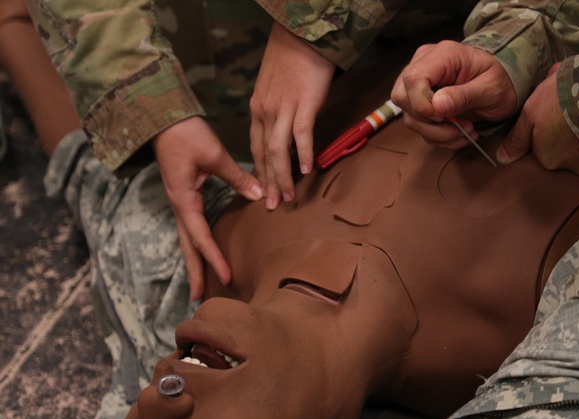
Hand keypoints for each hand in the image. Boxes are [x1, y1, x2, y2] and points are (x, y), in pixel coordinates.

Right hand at [152, 117, 261, 299]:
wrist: (162, 117)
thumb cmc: (186, 133)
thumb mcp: (213, 154)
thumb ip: (237, 177)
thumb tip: (259, 196)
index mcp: (184, 200)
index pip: (201, 237)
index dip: (214, 259)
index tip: (227, 277)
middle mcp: (180, 205)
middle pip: (188, 246)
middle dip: (194, 272)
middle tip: (200, 298)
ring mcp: (181, 202)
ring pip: (188, 239)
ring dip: (195, 261)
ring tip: (201, 284)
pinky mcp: (185, 197)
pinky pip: (192, 227)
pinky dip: (198, 244)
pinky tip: (205, 253)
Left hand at [249, 22, 334, 208]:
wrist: (302, 36)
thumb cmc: (293, 60)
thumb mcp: (276, 88)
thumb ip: (278, 109)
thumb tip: (287, 128)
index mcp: (258, 109)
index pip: (255, 148)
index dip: (259, 173)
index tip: (263, 191)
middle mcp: (265, 111)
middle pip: (263, 155)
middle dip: (267, 183)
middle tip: (272, 205)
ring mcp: (283, 108)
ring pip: (278, 151)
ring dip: (282, 177)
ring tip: (287, 197)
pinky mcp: (302, 104)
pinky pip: (300, 135)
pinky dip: (302, 154)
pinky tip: (306, 170)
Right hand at [391, 40, 517, 148]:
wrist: (502, 84)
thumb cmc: (500, 80)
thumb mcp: (490, 88)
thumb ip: (464, 96)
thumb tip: (437, 106)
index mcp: (442, 55)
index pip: (413, 79)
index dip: (423, 105)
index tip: (447, 118)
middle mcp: (423, 64)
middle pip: (403, 98)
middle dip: (431, 124)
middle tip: (461, 127)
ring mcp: (418, 83)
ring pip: (409, 117)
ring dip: (437, 134)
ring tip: (465, 132)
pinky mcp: (420, 100)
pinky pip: (419, 125)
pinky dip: (438, 137)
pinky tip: (458, 134)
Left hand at [498, 64, 578, 174]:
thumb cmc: (561, 101)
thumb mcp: (531, 113)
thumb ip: (517, 138)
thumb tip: (502, 159)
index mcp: (548, 158)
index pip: (546, 150)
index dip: (551, 131)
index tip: (557, 115)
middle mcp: (569, 168)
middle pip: (567, 156)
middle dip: (571, 140)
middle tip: (576, 115)